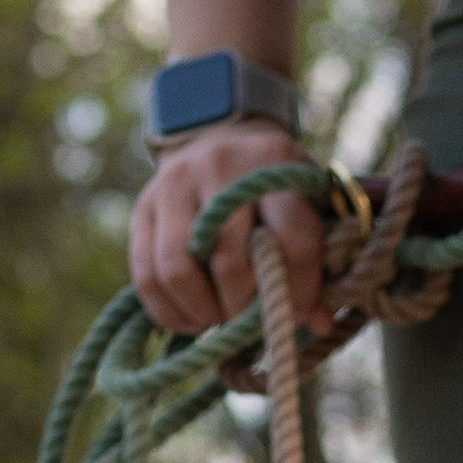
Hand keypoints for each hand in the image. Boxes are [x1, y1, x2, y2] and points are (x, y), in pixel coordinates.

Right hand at [129, 126, 332, 339]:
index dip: (296, 291)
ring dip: (203, 312)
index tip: (293, 311)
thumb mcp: (308, 203)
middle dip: (242, 308)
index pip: (290, 242)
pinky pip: (146, 276)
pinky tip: (193, 317)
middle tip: (251, 319)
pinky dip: (171, 311)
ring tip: (220, 318)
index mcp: (274, 162)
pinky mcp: (143, 207)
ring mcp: (173, 185)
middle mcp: (219, 166)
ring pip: (178, 272)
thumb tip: (319, 324)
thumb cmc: (274, 184)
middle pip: (228, 263)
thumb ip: (319, 259)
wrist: (220, 137)